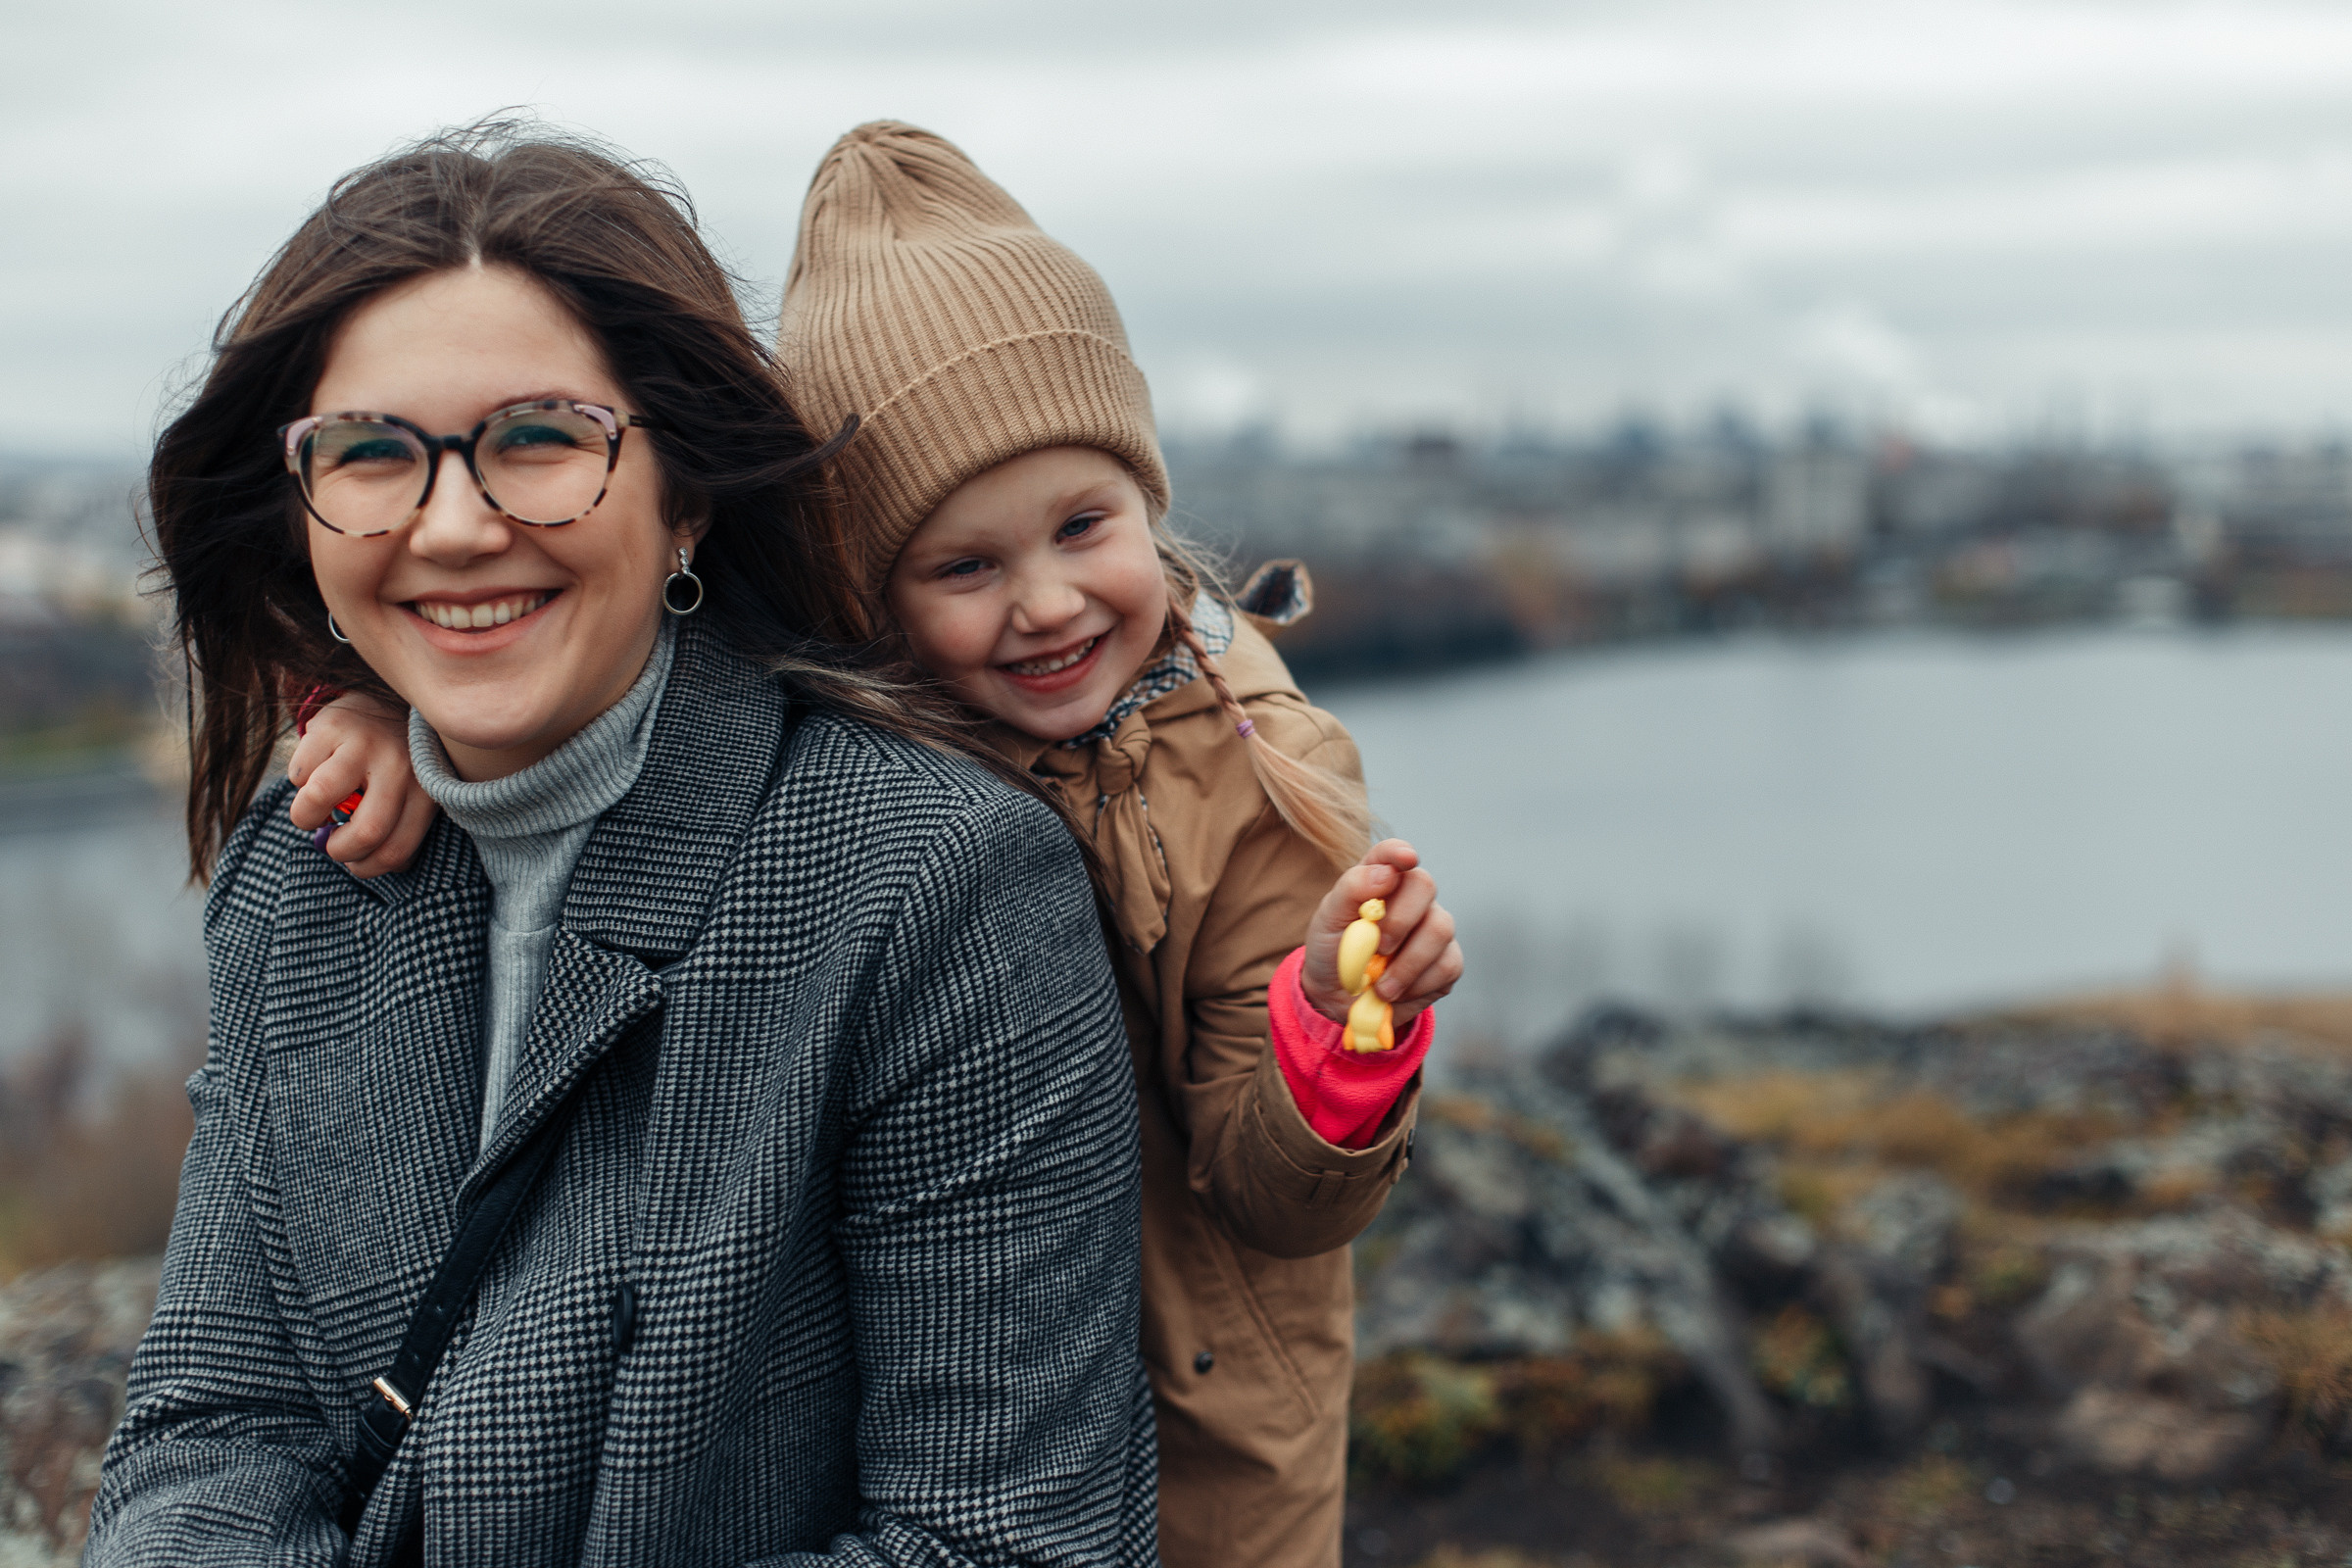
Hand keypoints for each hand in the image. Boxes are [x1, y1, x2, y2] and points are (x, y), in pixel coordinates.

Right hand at [287, 692, 436, 877]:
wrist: (385, 703)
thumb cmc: (394, 765)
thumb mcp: (409, 794)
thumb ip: (396, 829)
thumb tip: (364, 865)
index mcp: (425, 791)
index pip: (397, 848)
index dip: (368, 868)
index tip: (355, 864)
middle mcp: (401, 766)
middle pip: (367, 832)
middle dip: (340, 850)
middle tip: (331, 844)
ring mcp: (366, 743)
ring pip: (320, 798)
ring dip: (305, 816)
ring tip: (312, 811)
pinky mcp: (333, 726)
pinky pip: (300, 772)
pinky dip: (298, 781)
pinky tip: (315, 772)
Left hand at [1300, 839, 1462, 1028]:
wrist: (1340, 1001)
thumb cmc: (1333, 953)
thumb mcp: (1328, 921)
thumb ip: (1352, 890)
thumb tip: (1387, 872)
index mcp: (1378, 879)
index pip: (1391, 854)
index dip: (1399, 852)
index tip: (1405, 859)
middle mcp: (1411, 897)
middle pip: (1424, 885)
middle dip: (1400, 920)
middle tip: (1378, 949)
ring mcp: (1434, 926)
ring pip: (1440, 929)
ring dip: (1407, 964)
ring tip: (1381, 987)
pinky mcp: (1448, 961)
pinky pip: (1447, 965)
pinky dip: (1417, 985)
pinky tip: (1397, 992)